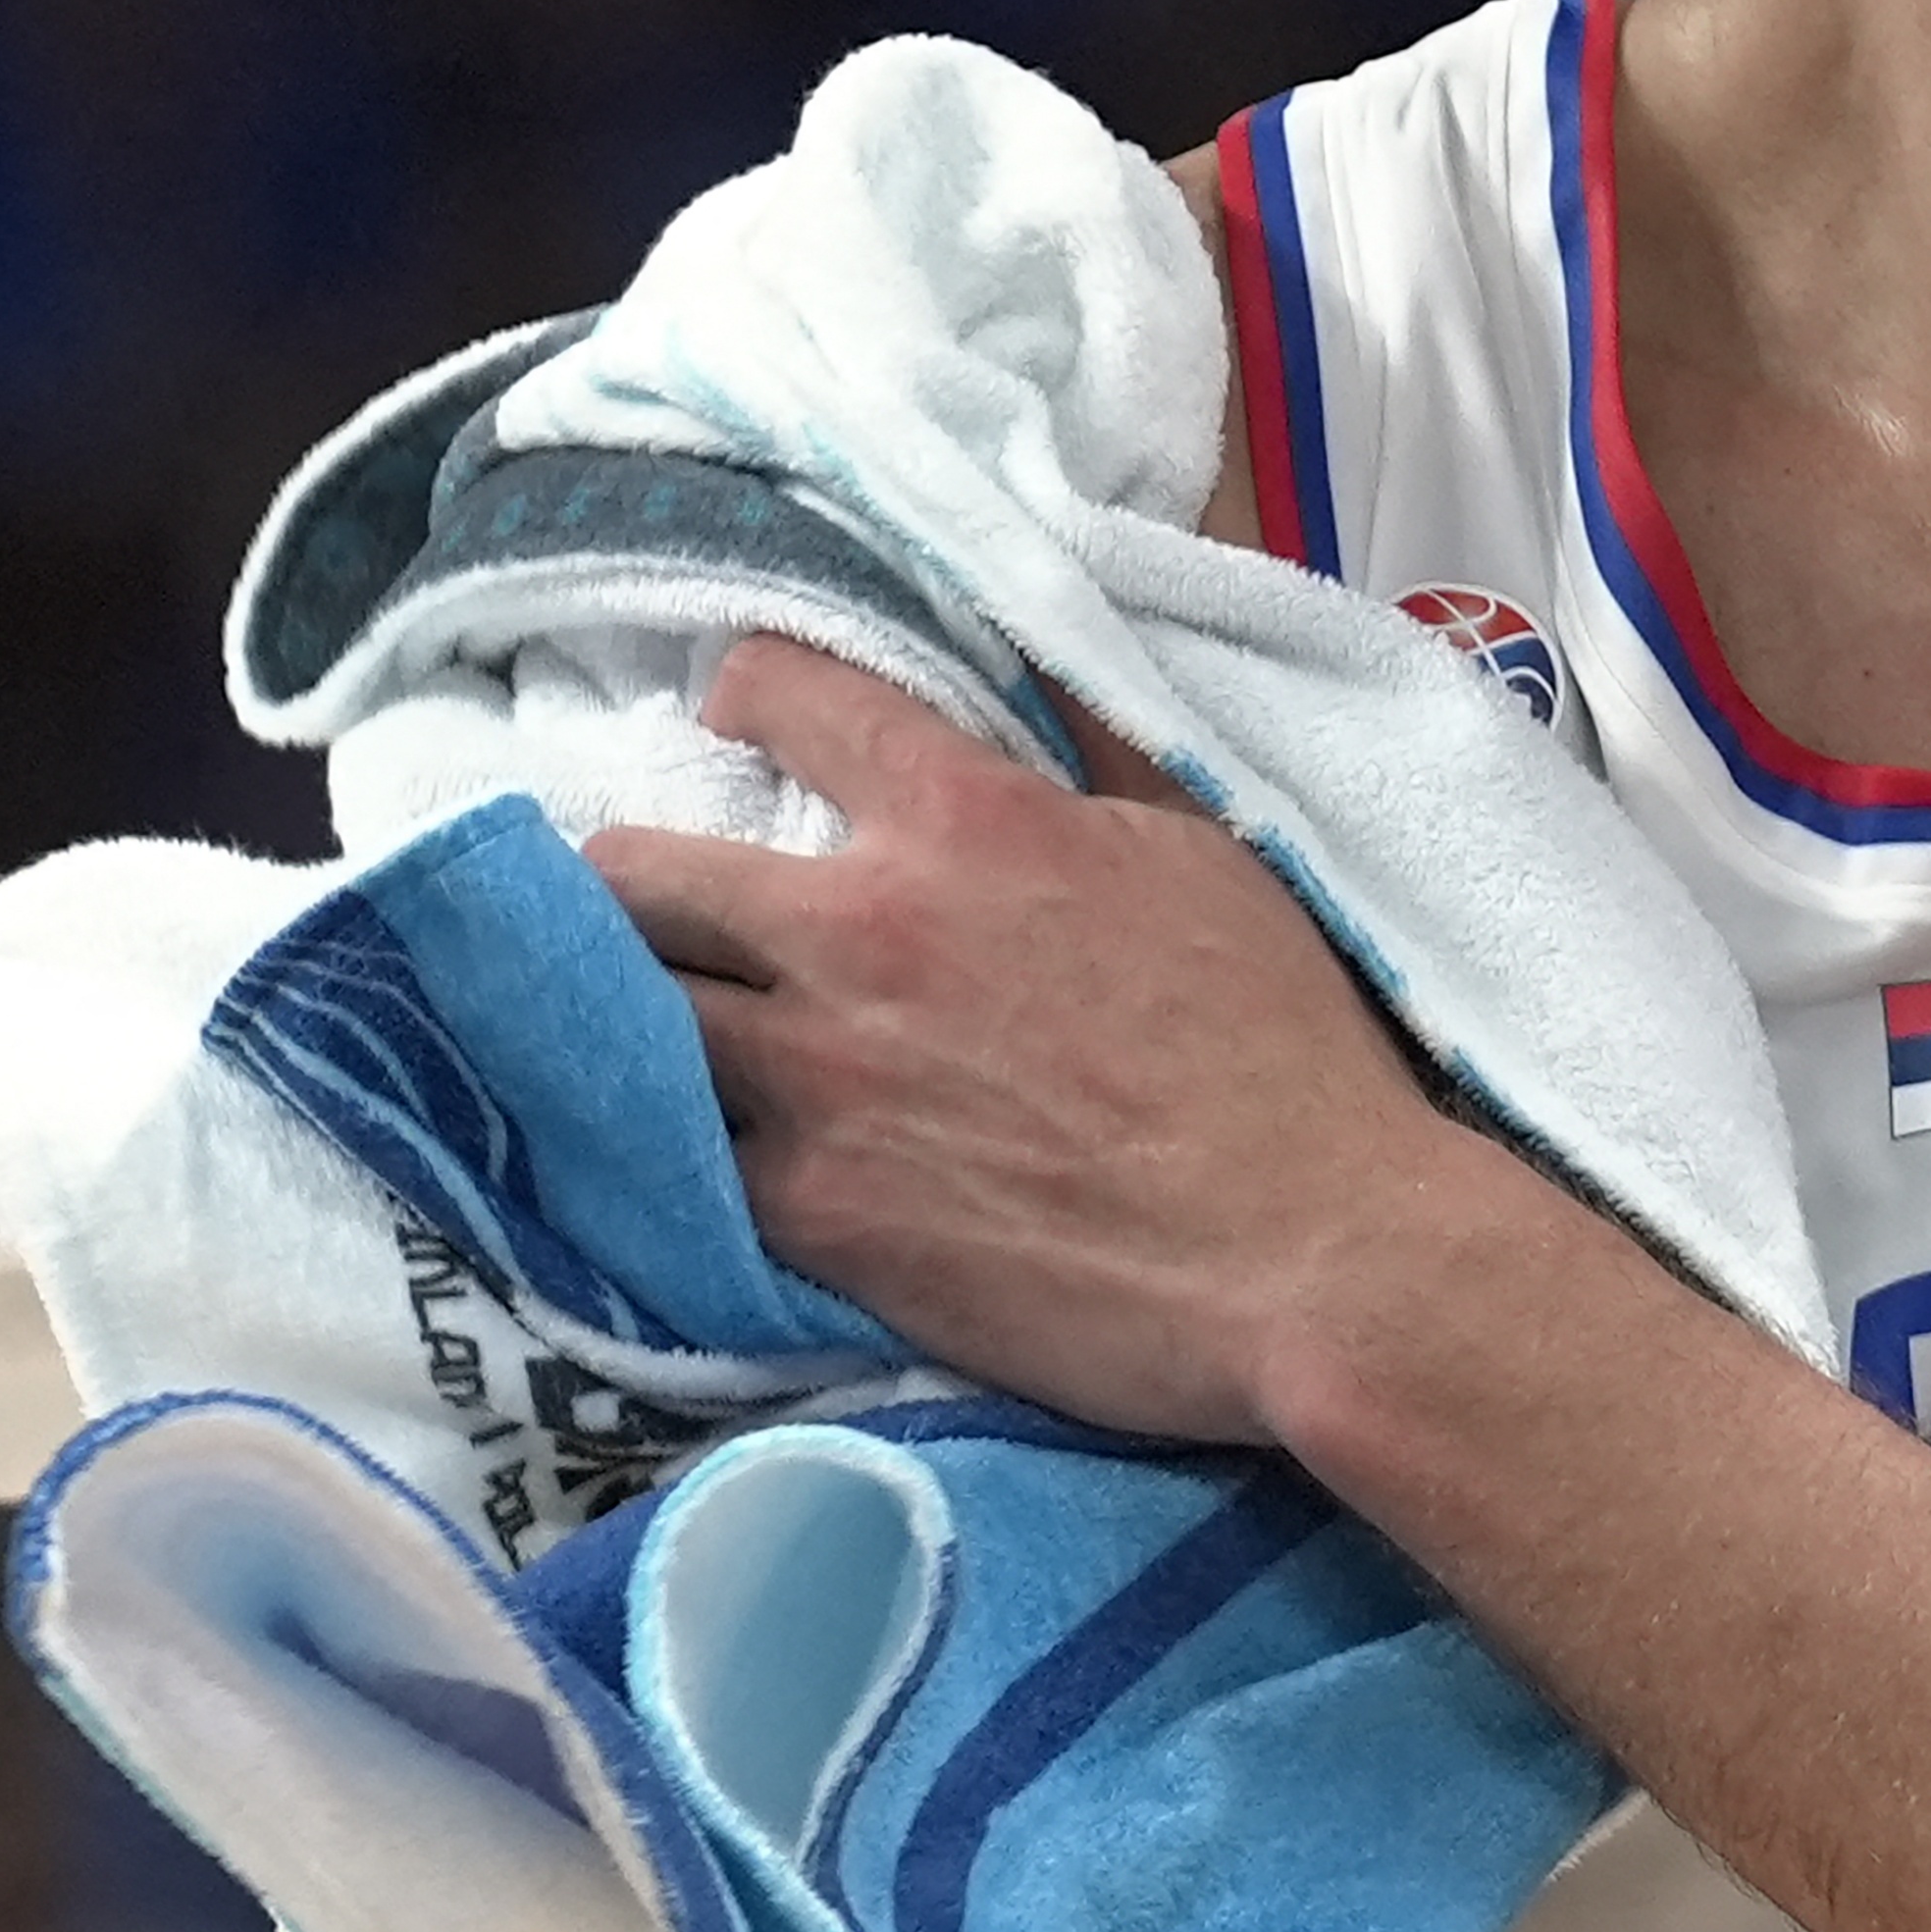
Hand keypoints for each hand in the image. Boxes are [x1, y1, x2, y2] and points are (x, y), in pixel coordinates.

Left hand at [584, 633, 1490, 1445]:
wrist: (1309, 1255)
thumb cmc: (1282, 1051)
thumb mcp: (1207, 856)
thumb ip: (1095, 762)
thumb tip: (1042, 676)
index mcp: (966, 822)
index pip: (788, 696)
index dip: (747, 695)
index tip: (738, 716)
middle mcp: (858, 931)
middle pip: (634, 873)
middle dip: (621, 881)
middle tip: (649, 907)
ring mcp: (815, 1079)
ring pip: (621, 1020)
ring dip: (625, 1021)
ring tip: (638, 1034)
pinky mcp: (805, 1213)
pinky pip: (673, 1161)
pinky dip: (675, 1152)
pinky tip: (689, 1156)